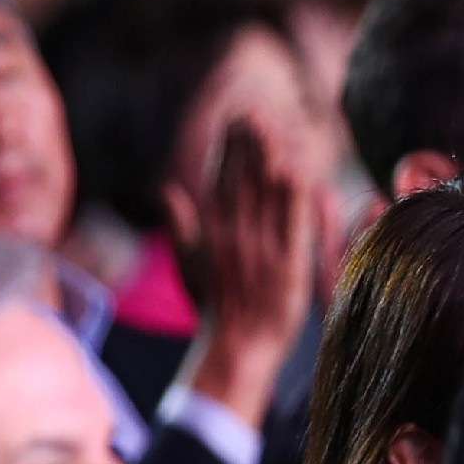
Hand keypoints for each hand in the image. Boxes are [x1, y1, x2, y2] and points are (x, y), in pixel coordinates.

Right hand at [168, 116, 315, 423]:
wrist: (234, 352)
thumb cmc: (216, 311)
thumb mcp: (191, 264)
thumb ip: (182, 225)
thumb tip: (165, 188)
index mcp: (215, 234)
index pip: (221, 181)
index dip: (228, 148)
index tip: (235, 117)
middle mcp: (235, 237)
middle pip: (241, 182)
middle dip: (247, 146)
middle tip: (253, 110)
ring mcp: (260, 252)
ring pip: (264, 200)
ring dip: (268, 164)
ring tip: (274, 131)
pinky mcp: (287, 270)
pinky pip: (291, 231)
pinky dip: (293, 205)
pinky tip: (299, 177)